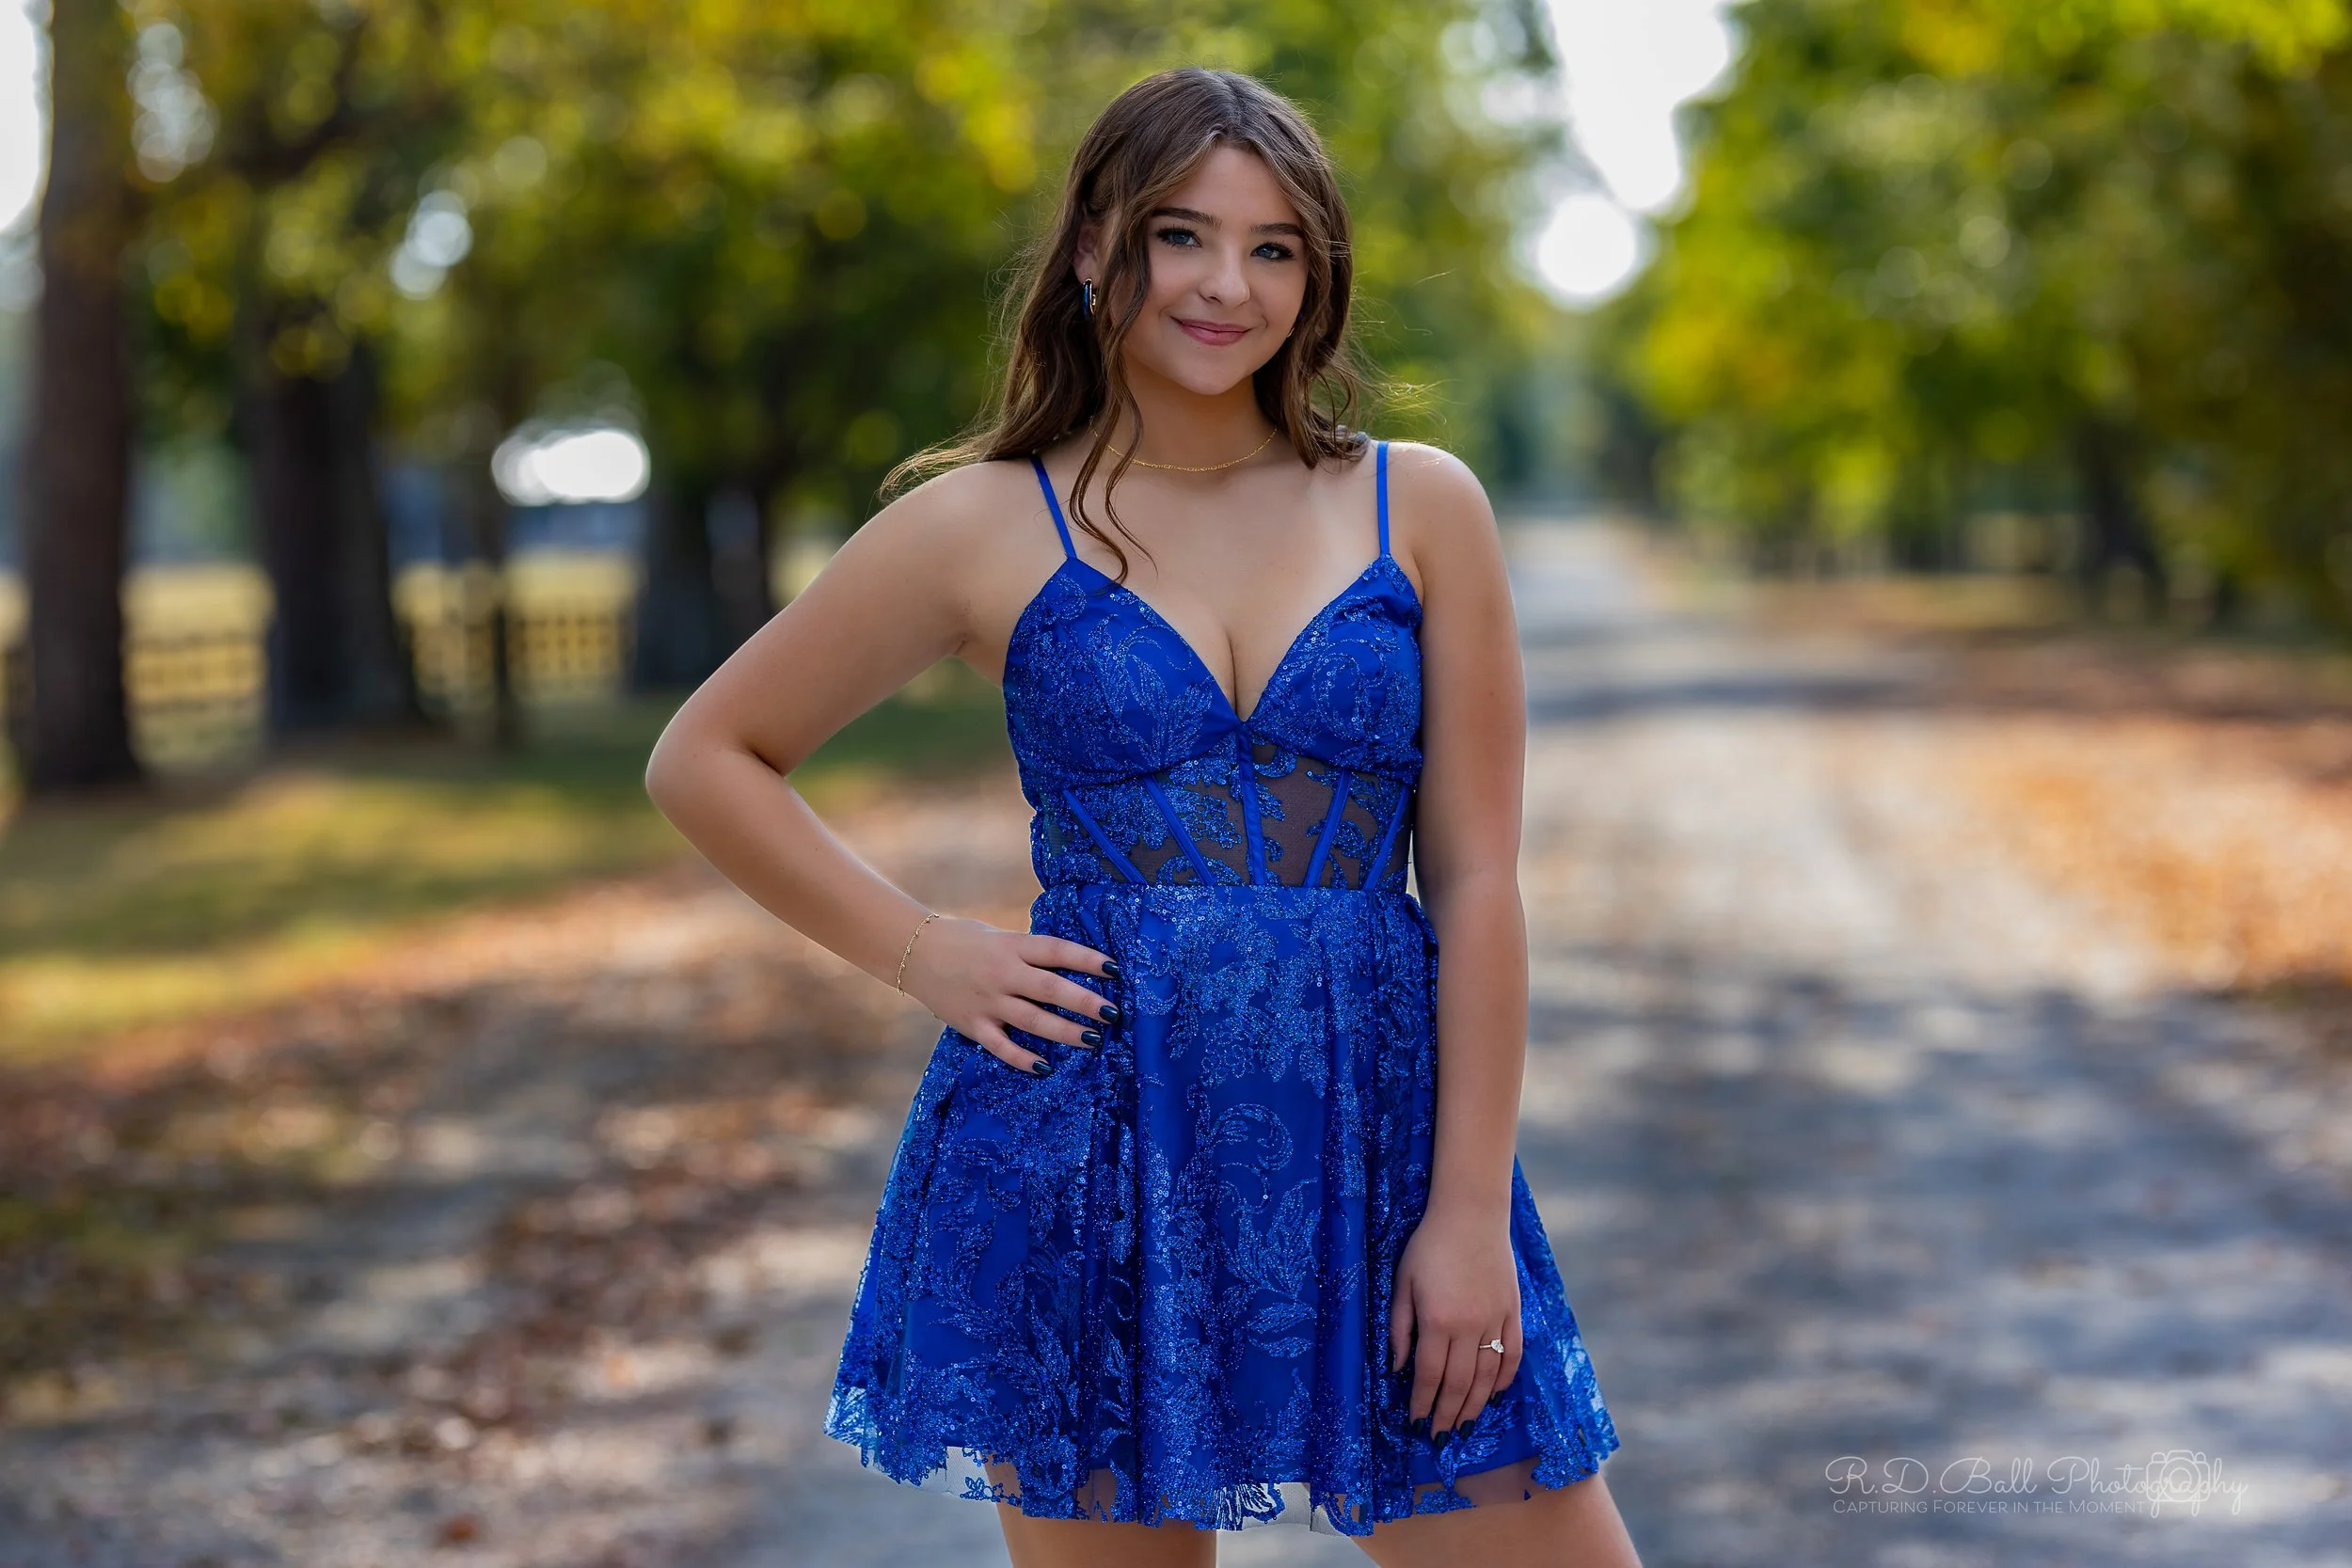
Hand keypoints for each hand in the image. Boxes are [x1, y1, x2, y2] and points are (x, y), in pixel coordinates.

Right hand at [899, 915, 1117, 1074]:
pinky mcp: (972, 1024)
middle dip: (1085, 1002)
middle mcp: (1002, 973)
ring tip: (1093, 1039)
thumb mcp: (999, 936)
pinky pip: (1001, 1046)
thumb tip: (1070, 966)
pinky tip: (1046, 1067)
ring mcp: (987, 1001)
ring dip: (1065, 1032)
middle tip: (1112, 1013)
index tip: (1115, 970)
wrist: (913, 951)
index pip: (1057, 951)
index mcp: (1011, 946)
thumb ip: (1029, 952)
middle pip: (1051, 989)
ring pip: (1033, 1020)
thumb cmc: (962, 940)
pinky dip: (1023, 1059)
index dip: (1087, 960)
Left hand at [1389, 1200, 1522, 1437]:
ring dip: (1475, 1405)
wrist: (1471, 1213)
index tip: (1416, 1422)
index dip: (1422, 1403)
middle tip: (1439, 1435)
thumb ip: (1400, 1327)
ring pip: (1488, 1376)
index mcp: (1437, 1320)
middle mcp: (1469, 1326)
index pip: (1428, 1375)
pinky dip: (1505, 1379)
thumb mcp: (1402, 1282)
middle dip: (1447, 1413)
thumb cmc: (1429, 1245)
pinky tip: (1496, 1395)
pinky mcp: (1514, 1311)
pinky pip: (1513, 1354)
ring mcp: (1496, 1320)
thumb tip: (1397, 1367)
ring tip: (1464, 1425)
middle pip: (1459, 1383)